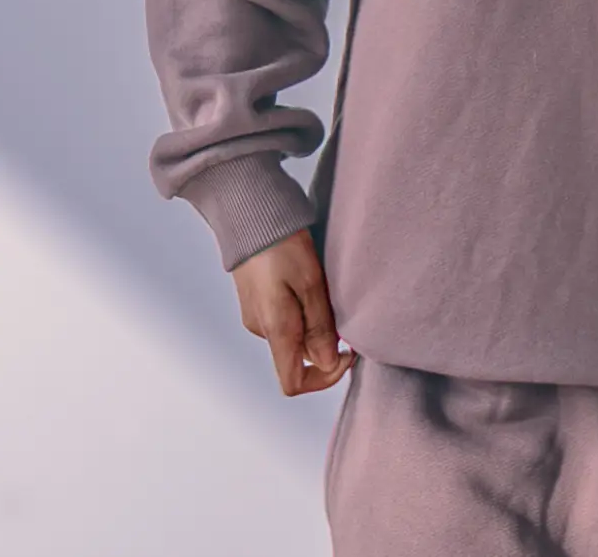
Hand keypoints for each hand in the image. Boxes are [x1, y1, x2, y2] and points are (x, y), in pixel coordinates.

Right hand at [231, 227, 356, 396]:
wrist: (250, 214)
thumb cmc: (281, 244)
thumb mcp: (310, 282)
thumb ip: (319, 326)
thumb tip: (327, 364)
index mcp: (275, 329)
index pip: (293, 383)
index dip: (324, 378)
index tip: (347, 353)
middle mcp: (262, 329)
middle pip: (298, 360)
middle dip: (326, 346)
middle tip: (347, 315)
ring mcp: (257, 316)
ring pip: (293, 338)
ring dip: (316, 326)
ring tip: (328, 293)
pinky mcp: (258, 301)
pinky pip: (285, 320)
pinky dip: (304, 313)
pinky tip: (313, 285)